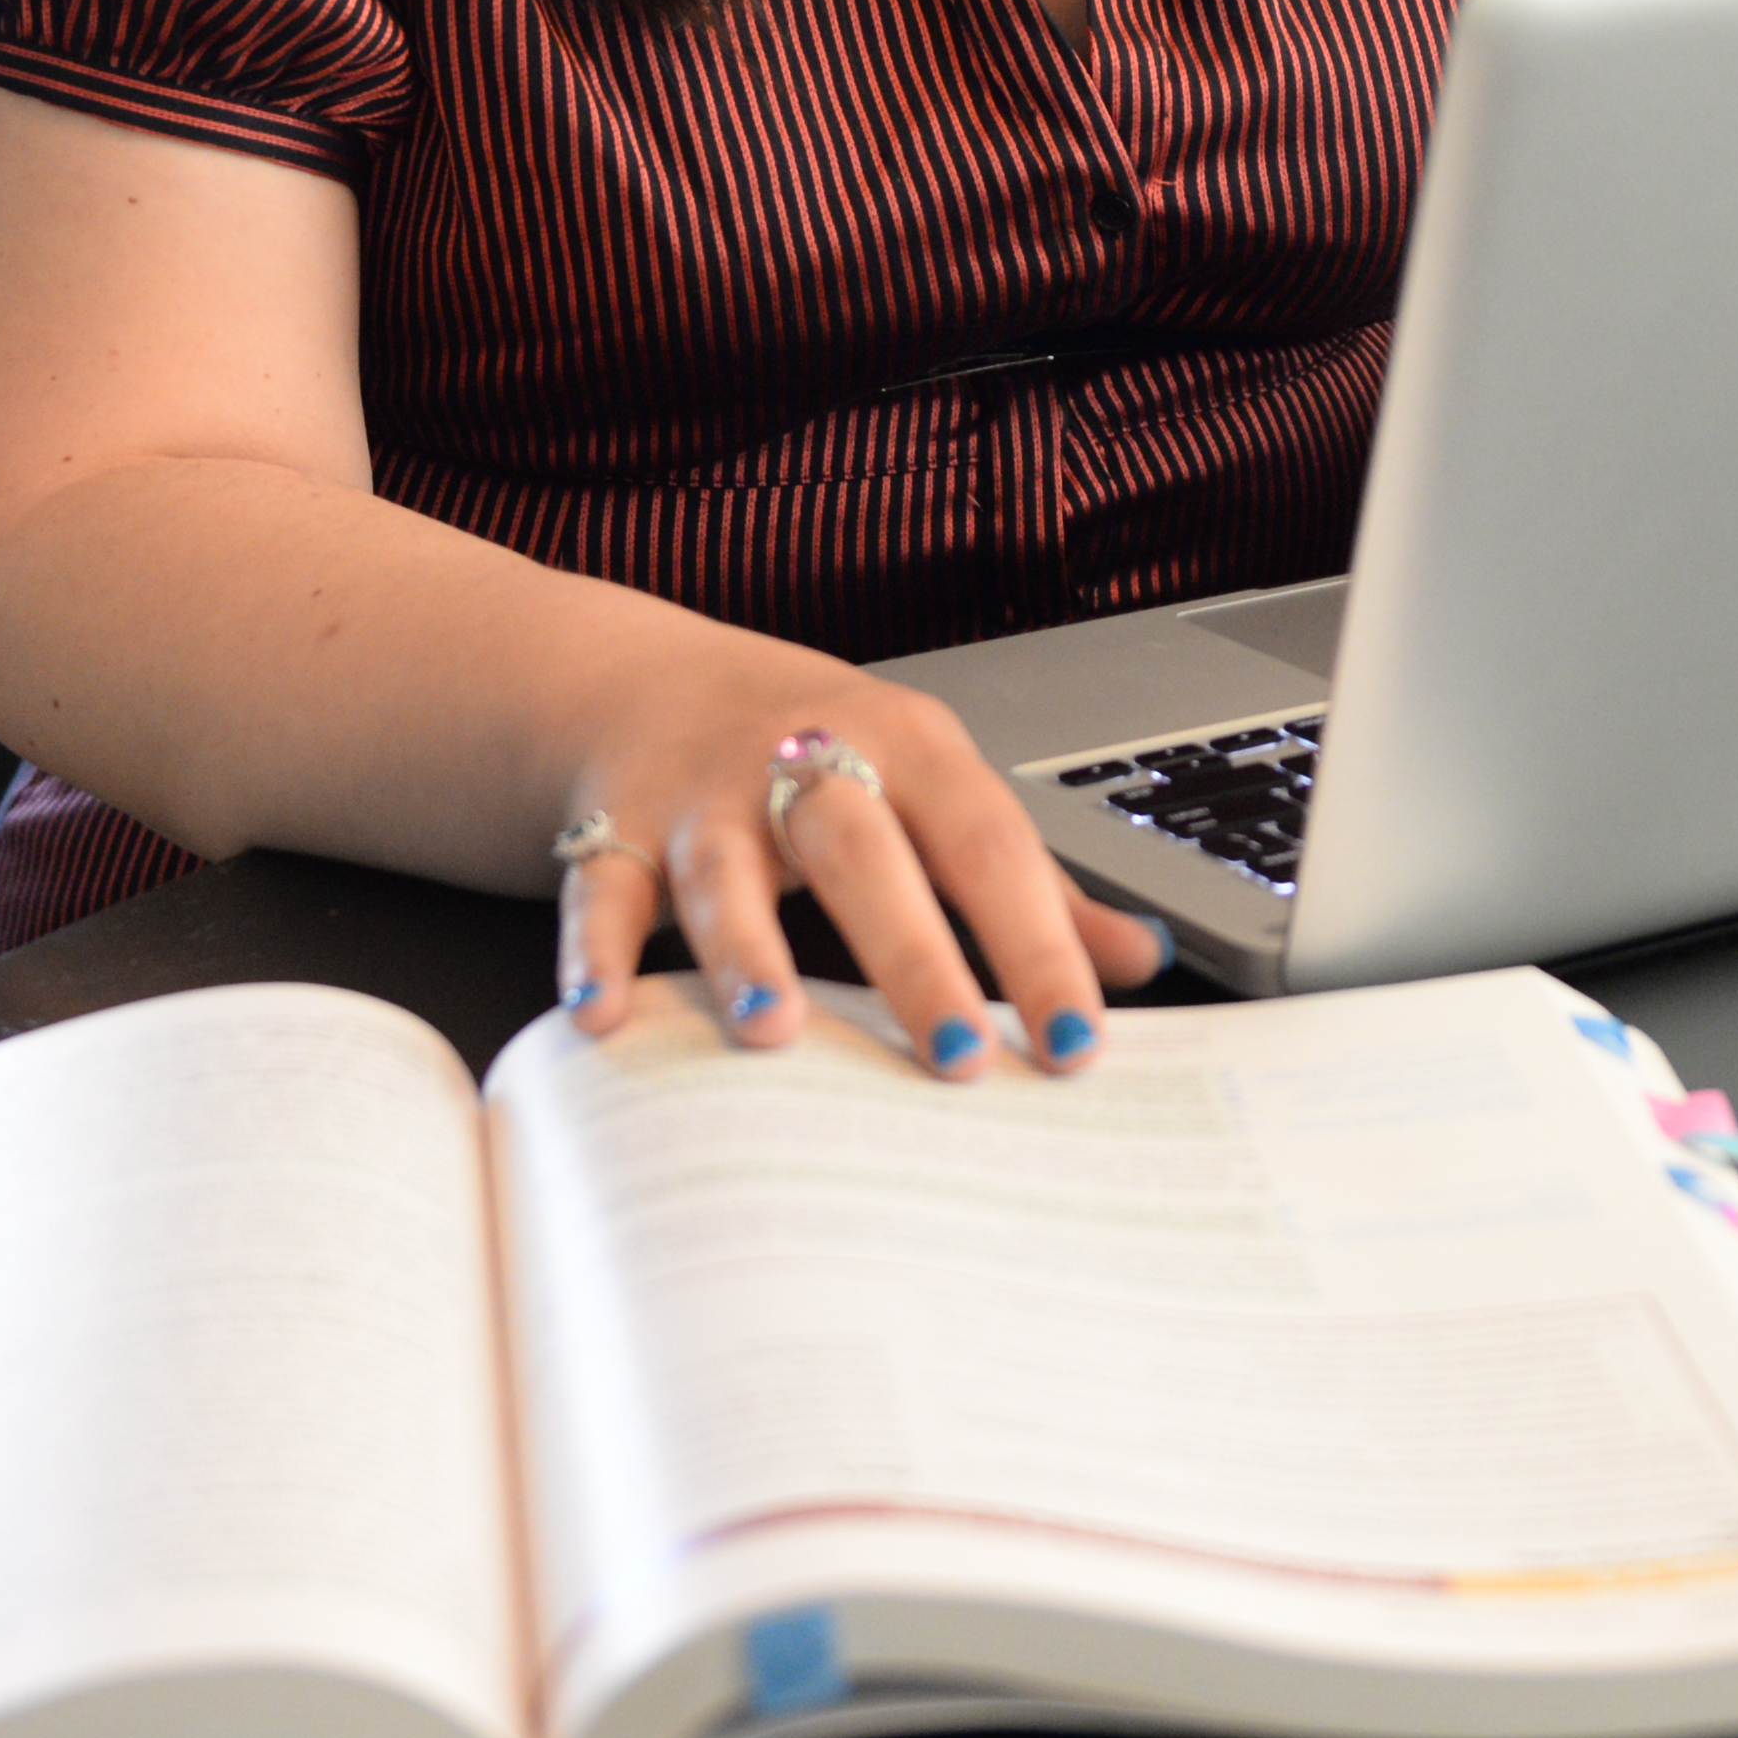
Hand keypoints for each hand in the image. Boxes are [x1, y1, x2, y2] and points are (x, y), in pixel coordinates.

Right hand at [551, 646, 1168, 1077]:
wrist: (645, 680)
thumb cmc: (818, 752)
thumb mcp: (933, 790)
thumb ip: (1029, 881)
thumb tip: (1140, 957)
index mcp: (910, 750)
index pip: (989, 848)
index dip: (1039, 943)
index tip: (1078, 1040)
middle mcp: (805, 761)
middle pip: (864, 852)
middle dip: (911, 954)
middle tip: (956, 1057)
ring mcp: (705, 795)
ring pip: (726, 868)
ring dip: (746, 948)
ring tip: (773, 1029)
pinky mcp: (615, 828)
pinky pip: (603, 891)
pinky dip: (597, 954)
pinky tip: (604, 1016)